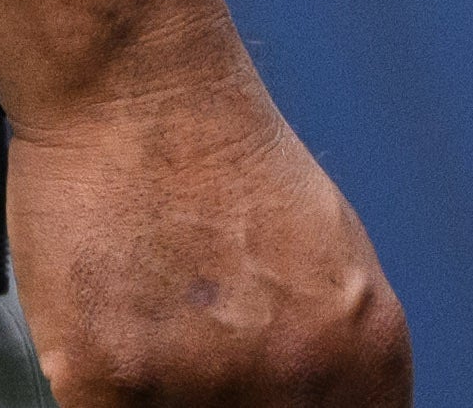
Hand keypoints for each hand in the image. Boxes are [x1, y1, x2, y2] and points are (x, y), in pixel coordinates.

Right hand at [7, 61, 408, 405]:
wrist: (145, 96)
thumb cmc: (232, 165)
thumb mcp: (335, 266)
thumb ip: (332, 353)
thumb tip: (326, 404)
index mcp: (366, 349)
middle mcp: (295, 376)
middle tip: (204, 370)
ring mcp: (201, 387)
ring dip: (164, 403)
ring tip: (160, 345)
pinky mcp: (108, 384)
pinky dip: (106, 396)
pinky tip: (111, 346)